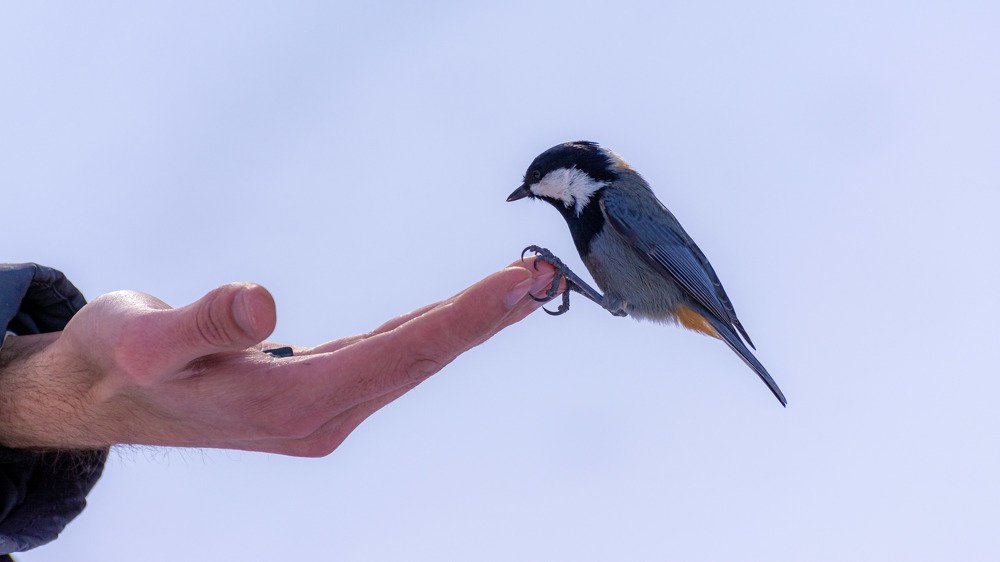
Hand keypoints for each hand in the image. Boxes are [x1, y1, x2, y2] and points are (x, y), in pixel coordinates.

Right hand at [0, 260, 558, 455]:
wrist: (106, 399)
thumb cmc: (121, 365)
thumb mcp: (144, 339)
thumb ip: (204, 325)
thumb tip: (263, 304)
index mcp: (290, 404)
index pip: (399, 354)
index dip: (463, 318)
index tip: (518, 284)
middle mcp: (321, 415)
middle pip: (421, 360)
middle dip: (486, 318)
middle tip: (544, 275)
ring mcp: (323, 410)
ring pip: (411, 361)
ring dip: (466, 324)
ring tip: (520, 288)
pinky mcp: (318, 395)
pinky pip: (390, 360)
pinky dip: (429, 331)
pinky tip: (452, 315)